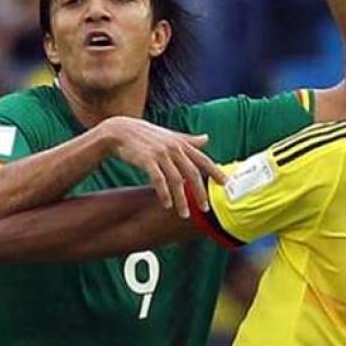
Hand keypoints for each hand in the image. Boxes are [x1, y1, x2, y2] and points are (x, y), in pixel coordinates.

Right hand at [98, 116, 226, 218]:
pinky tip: (167, 205)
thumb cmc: (146, 135)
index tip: (225, 184)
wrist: (120, 131)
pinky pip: (159, 180)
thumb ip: (189, 140)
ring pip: (176, 180)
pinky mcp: (147, 160)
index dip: (215, 172)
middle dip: (200, 192)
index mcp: (181, 143)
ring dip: (181, 199)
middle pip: (192, 173)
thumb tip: (207, 138)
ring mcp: (161, 154)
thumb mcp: (170, 136)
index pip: (202, 159)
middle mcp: (174, 148)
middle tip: (205, 208)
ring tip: (185, 214)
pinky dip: (164, 194)